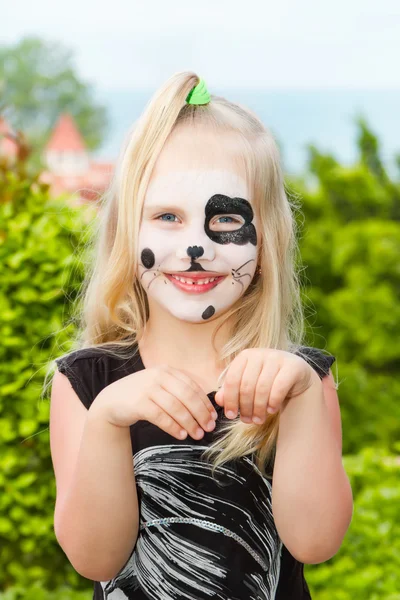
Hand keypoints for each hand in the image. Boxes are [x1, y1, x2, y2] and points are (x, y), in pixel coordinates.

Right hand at [94, 365, 217, 439]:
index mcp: (167, 370)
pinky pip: (161, 417)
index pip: (192, 386)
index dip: (205, 402)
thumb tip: (204, 408)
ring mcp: (148, 389)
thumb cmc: (140, 396)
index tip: (213, 416)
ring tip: (197, 434)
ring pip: (176, 407)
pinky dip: (173, 427)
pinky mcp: (139, 403)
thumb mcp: (159, 386)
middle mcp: (158, 376)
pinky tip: (181, 435)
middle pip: (187, 396)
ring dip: (189, 423)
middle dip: (201, 413)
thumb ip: (178, 391)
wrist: (111, 401)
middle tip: (209, 427)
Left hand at [214, 348, 320, 423]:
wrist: (295, 376)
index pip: (232, 379)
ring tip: (258, 420)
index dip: (230, 399)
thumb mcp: (247, 384)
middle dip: (245, 407)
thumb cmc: (266, 380)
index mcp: (245, 356)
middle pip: (247, 386)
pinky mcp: (292, 366)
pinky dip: (273, 402)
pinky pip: (279, 387)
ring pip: (262, 388)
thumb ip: (231, 391)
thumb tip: (219, 400)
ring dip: (259, 409)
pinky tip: (271, 410)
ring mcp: (277, 358)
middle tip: (247, 421)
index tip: (230, 416)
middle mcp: (260, 354)